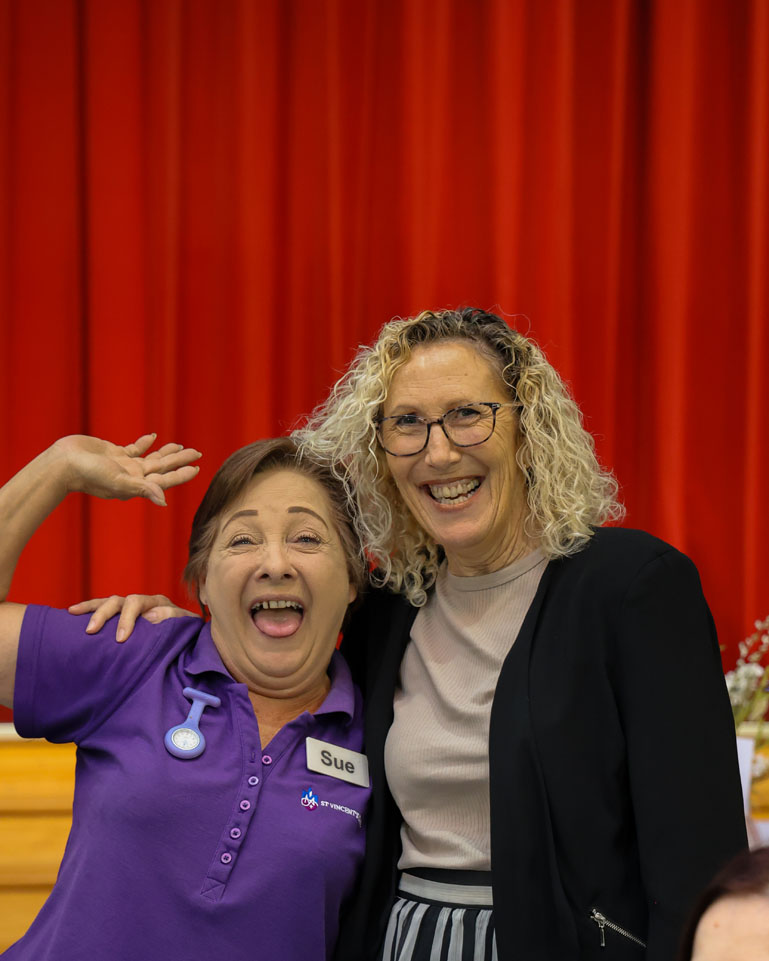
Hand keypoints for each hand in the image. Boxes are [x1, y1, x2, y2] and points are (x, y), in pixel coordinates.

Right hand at [54, 433, 201, 505]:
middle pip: (162, 468)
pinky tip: (153, 437)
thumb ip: (143, 489)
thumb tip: (163, 501)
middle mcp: (132, 476)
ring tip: (181, 447)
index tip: (197, 468)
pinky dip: (144, 443)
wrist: (63, 464)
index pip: (165, 480)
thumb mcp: (119, 482)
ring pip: (151, 458)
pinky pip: (134, 448)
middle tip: (197, 453)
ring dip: (165, 453)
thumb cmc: (89, 475)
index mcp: (136, 485)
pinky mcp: (113, 453)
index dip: (182, 474)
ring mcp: (123, 465)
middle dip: (180, 461)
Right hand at [68, 594, 199, 642]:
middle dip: (104, 614)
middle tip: (92, 631)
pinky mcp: (122, 615)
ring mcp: (130, 607)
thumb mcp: (184, 626)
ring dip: (91, 608)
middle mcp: (142, 602)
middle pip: (118, 601)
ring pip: (108, 602)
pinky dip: (88, 609)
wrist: (186, 637)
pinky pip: (103, 608)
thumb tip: (152, 615)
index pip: (137, 603)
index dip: (127, 619)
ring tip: (73, 612)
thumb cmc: (185, 633)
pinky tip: (72, 612)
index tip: (120, 639)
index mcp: (157, 602)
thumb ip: (173, 618)